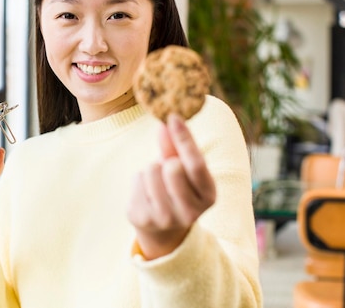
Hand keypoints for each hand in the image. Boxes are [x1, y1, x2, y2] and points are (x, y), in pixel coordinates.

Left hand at [127, 113, 215, 259]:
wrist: (163, 228)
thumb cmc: (177, 188)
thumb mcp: (184, 168)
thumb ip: (176, 147)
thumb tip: (166, 122)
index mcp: (208, 196)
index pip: (197, 164)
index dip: (185, 138)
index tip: (174, 116)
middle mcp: (190, 212)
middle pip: (172, 167)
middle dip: (166, 161)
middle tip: (168, 170)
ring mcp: (165, 218)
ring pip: (151, 170)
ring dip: (151, 169)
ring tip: (156, 183)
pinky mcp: (142, 219)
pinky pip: (136, 180)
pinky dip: (139, 180)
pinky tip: (145, 194)